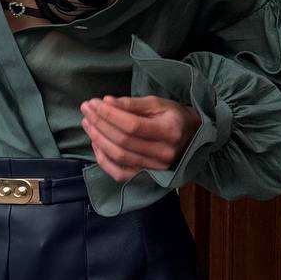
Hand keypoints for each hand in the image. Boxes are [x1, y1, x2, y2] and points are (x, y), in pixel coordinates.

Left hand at [79, 94, 201, 183]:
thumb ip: (132, 104)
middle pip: (123, 141)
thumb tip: (106, 102)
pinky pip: (120, 174)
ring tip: (87, 123)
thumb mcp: (158, 103)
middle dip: (99, 123)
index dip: (109, 114)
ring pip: (119, 157)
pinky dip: (104, 161)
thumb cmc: (174, 116)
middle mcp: (164, 153)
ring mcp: (156, 169)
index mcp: (169, 131)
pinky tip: (95, 144)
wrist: (194, 138)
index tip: (93, 103)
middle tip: (86, 110)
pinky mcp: (148, 177)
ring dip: (98, 139)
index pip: (132, 125)